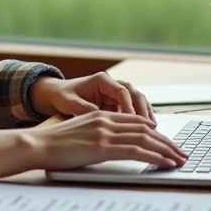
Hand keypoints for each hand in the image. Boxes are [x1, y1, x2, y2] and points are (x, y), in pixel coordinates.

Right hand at [28, 111, 187, 170]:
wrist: (36, 145)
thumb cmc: (52, 145)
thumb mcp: (78, 135)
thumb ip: (96, 136)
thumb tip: (109, 147)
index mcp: (100, 115)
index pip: (136, 122)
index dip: (155, 133)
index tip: (167, 143)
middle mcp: (106, 120)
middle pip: (146, 128)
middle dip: (167, 141)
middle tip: (181, 152)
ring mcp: (105, 132)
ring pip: (146, 138)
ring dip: (167, 149)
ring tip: (180, 159)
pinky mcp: (103, 146)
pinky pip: (137, 150)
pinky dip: (156, 156)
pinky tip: (166, 163)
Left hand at [30, 72, 155, 123]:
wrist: (57, 96)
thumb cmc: (62, 97)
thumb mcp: (69, 103)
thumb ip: (84, 108)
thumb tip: (99, 116)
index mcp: (101, 80)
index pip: (122, 91)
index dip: (129, 106)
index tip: (132, 120)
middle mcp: (111, 85)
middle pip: (135, 94)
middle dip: (143, 110)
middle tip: (149, 127)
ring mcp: (115, 94)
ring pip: (137, 101)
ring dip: (145, 114)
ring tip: (153, 129)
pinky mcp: (117, 104)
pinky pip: (133, 109)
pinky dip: (141, 119)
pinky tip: (147, 130)